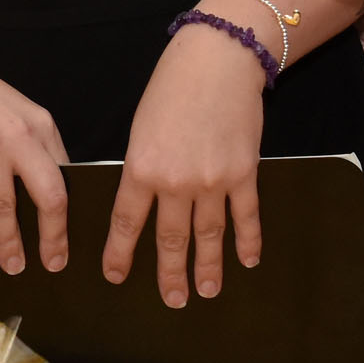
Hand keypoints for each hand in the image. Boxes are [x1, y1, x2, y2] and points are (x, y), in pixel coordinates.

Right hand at [0, 33, 69, 275]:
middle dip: (52, 237)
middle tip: (52, 263)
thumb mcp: (13, 111)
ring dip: (8, 240)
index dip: (70, 216)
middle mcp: (20, 136)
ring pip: (5, 206)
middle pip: (48, 197)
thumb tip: (45, 193)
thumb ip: (32, 146)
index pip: (66, 179)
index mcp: (41, 126)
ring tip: (11, 262)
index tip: (69, 241)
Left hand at [106, 20, 266, 305]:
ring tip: (207, 292)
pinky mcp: (244, 174)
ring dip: (208, 267)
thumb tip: (140, 196)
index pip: (127, 222)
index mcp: (141, 168)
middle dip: (169, 274)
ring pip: (209, 236)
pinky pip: (245, 216)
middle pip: (170, 239)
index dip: (121, 253)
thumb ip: (142, 165)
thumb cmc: (171, 87)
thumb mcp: (141, 127)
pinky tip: (247, 261)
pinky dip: (247, 241)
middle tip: (172, 301)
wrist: (218, 61)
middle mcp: (176, 182)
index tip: (115, 276)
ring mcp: (213, 181)